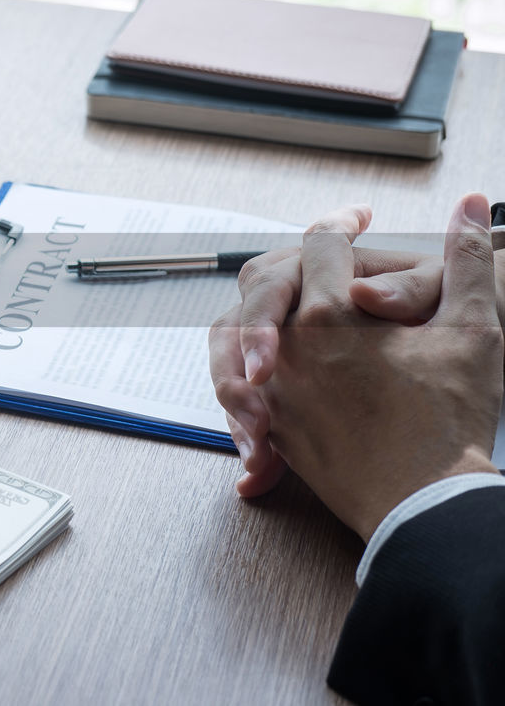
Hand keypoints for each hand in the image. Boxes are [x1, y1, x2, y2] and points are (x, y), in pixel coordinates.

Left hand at [246, 196, 500, 539]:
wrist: (422, 505)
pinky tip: (280, 366)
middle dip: (295, 263)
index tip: (356, 220)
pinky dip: (257, 366)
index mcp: (331, 314)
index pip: (322, 245)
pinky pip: (243, 382)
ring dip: (265, 311)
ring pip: (239, 328)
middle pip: (266, 280)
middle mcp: (287, 347)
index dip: (343, 224)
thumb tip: (469, 205)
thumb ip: (466, 261)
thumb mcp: (473, 330)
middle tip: (324, 263)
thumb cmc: (448, 422)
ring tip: (298, 305)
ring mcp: (271, 387)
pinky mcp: (269, 422)